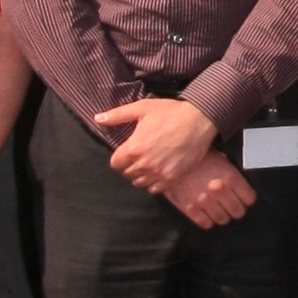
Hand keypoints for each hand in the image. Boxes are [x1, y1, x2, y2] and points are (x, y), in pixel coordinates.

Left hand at [98, 92, 218, 192]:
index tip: (128, 151)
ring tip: (150, 164)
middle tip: (141, 155)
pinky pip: (156, 189)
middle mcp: (144, 164)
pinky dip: (155, 182)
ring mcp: (159, 173)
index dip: (120, 157)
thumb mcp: (142, 108)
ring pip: (140, 183)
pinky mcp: (172, 178)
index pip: (115, 164)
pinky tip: (160, 171)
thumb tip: (98, 119)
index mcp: (133, 148)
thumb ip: (117, 115)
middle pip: (127, 174)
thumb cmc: (170, 112)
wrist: (199, 120)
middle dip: (130, 165)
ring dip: (142, 175)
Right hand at [158, 155, 254, 230]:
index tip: (243, 198)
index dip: (247, 199)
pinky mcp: (189, 208)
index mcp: (230, 176)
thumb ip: (232, 172)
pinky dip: (207, 221)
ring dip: (222, 216)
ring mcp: (204, 201)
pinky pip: (205, 223)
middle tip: (231, 205)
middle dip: (236, 209)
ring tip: (219, 210)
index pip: (249, 199)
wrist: (169, 159)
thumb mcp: (220, 158)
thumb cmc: (197, 157)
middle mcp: (219, 190)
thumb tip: (242, 183)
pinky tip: (206, 214)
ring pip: (223, 219)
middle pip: (238, 212)